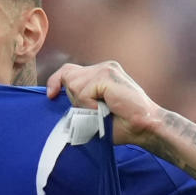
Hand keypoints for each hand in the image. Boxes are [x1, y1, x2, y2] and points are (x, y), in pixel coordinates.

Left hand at [45, 60, 160, 146]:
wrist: (144, 127)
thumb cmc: (121, 124)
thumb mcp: (93, 112)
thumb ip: (79, 101)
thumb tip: (56, 99)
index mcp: (101, 74)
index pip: (69, 70)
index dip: (56, 81)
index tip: (51, 95)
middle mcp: (103, 67)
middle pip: (68, 76)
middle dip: (73, 97)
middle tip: (92, 110)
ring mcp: (106, 69)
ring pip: (74, 84)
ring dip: (83, 104)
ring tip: (101, 111)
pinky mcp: (107, 75)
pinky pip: (83, 92)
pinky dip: (89, 105)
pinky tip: (104, 109)